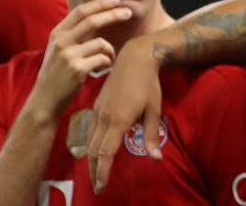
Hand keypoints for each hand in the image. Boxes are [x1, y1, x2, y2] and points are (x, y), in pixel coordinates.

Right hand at [28, 0, 128, 118]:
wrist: (45, 99)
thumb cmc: (57, 73)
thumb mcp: (60, 48)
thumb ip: (74, 34)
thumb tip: (98, 16)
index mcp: (57, 33)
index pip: (81, 11)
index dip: (100, 3)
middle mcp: (61, 41)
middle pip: (92, 20)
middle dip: (113, 14)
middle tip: (128, 13)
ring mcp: (69, 55)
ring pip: (101, 43)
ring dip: (110, 50)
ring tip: (107, 58)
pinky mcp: (77, 69)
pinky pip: (103, 58)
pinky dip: (108, 62)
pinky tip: (103, 68)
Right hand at [87, 34, 163, 192]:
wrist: (135, 58)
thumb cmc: (148, 84)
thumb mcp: (154, 109)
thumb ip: (152, 134)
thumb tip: (156, 158)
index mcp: (118, 120)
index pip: (106, 152)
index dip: (102, 171)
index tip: (102, 186)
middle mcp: (104, 117)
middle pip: (93, 150)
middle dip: (94, 170)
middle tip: (98, 186)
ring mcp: (98, 110)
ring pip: (89, 140)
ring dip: (91, 158)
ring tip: (95, 172)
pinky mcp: (97, 104)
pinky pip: (90, 129)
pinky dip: (90, 144)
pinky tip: (94, 149)